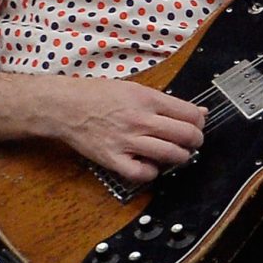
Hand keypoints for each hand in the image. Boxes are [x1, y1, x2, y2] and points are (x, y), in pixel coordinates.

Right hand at [48, 76, 206, 186]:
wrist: (64, 106)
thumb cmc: (97, 95)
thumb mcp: (134, 88)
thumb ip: (165, 101)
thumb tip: (198, 112)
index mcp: (147, 98)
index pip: (190, 114)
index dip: (199, 122)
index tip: (196, 124)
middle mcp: (140, 119)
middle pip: (186, 135)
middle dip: (195, 140)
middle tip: (191, 142)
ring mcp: (127, 141)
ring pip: (170, 155)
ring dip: (180, 157)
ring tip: (176, 154)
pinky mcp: (114, 159)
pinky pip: (143, 173)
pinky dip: (152, 172)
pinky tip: (150, 165)